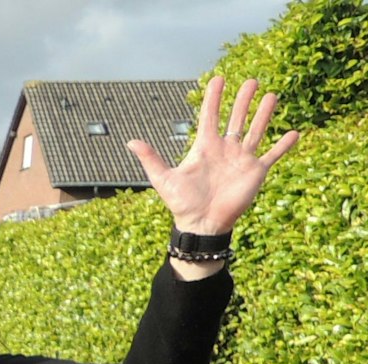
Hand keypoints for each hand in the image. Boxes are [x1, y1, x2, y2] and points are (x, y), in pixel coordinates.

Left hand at [130, 76, 297, 235]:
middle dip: (243, 100)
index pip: (210, 116)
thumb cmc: (181, 203)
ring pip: (255, 130)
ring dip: (263, 114)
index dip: (213, 98)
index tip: (218, 78)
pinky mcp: (255, 172)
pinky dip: (284, 145)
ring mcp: (241, 159)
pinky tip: (294, 133)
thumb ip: (150, 158)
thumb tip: (130, 141)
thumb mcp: (163, 179)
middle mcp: (225, 149)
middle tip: (251, 80)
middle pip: (236, 118)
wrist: (201, 224)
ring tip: (272, 95)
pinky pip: (273, 155)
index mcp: (205, 147)